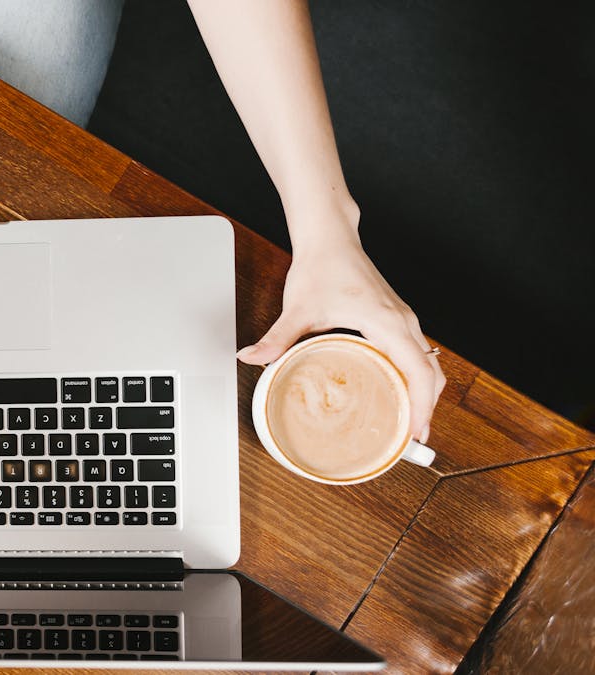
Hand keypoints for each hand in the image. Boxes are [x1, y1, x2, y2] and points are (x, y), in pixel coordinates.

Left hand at [238, 232, 445, 442]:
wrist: (330, 239)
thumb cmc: (322, 267)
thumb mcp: (299, 308)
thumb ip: (277, 337)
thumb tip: (251, 358)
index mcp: (388, 322)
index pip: (419, 370)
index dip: (422, 404)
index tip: (415, 432)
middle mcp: (404, 321)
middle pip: (431, 372)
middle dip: (426, 408)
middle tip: (411, 441)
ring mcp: (403, 319)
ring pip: (428, 362)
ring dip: (424, 393)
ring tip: (409, 424)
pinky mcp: (396, 318)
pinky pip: (417, 353)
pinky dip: (416, 377)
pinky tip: (400, 392)